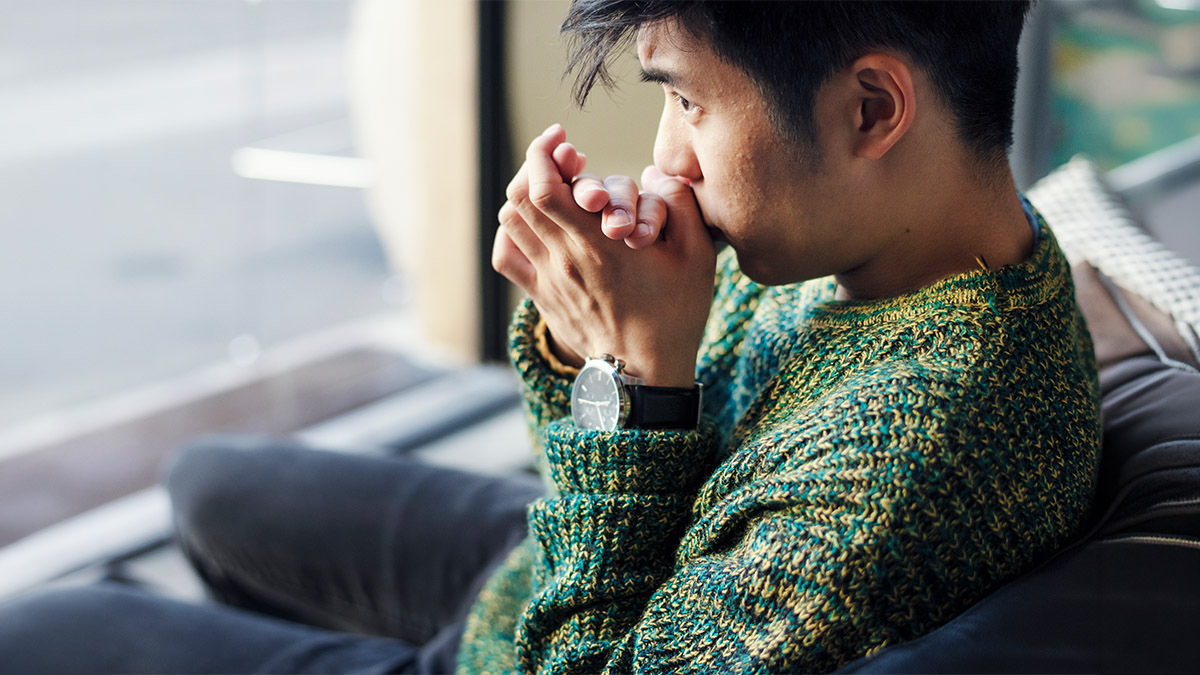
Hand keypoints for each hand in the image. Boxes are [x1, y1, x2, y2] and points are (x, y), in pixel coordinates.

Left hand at [492, 124, 716, 387]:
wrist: (646, 372)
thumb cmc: (676, 313)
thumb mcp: (696, 256)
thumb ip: (680, 206)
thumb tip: (656, 175)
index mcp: (599, 246)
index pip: (545, 187)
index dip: (545, 153)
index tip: (563, 139)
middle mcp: (563, 260)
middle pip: (522, 196)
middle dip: (538, 164)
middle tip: (565, 157)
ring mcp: (547, 279)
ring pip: (511, 221)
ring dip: (526, 193)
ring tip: (552, 185)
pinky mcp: (541, 296)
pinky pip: (507, 255)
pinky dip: (511, 230)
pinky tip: (533, 221)